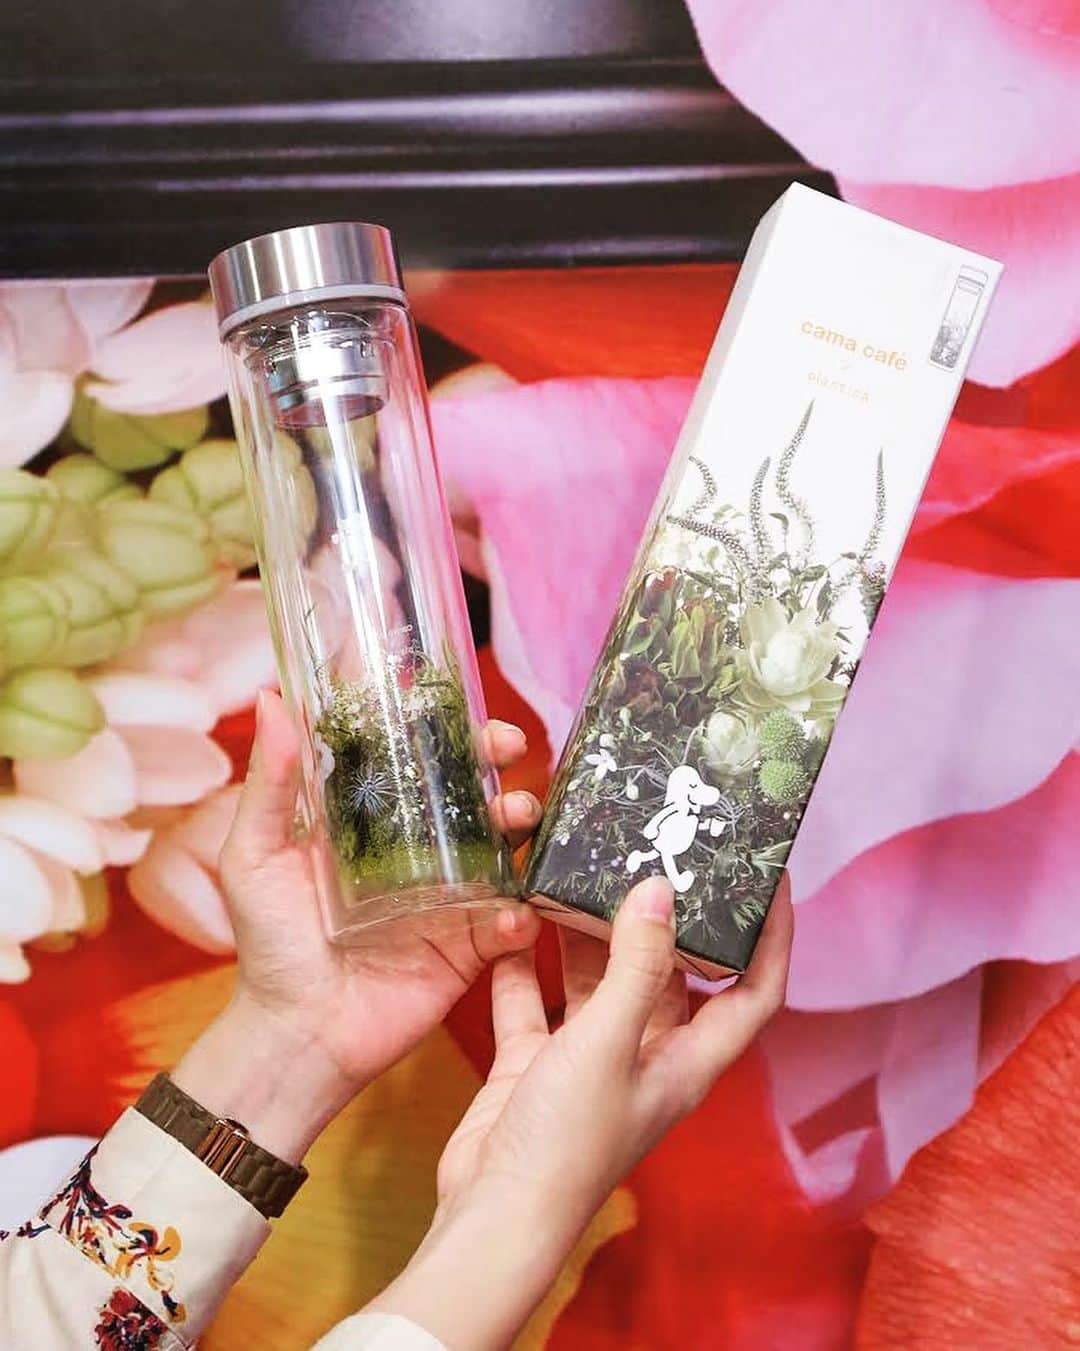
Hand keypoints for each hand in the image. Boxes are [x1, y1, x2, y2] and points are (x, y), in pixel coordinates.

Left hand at [172, 688, 541, 1161]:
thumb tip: (272, 700)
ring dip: (523, 824)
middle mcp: (421, 852)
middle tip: (508, 751)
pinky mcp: (470, 946)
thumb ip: (270, 783)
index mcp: (375, 823)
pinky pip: (510, 922)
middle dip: (500, 765)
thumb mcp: (256, 854)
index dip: (451, 731)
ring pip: (506, 847)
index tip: (467, 711)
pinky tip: (513, 912)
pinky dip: (522, 914)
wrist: (296, 1033)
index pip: (421, 760)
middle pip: (475, 793)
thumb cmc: (269, 943)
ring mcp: (451, 897)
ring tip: (517, 818)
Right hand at [370, 874, 792, 1348]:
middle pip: (670, 973)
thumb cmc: (568, 1142)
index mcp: (688, 1060)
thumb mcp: (608, 1043)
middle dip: (665, 916)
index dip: (773, 936)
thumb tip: (661, 889)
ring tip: (582, 867)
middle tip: (655, 851)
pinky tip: (513, 917)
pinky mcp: (537, 1062)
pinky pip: (535, 998)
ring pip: (600, 979)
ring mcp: (590, 1059)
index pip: (754, 991)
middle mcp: (647, 1055)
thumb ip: (636, 965)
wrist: (491, 1214)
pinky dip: (525, 963)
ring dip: (590, 931)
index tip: (771, 876)